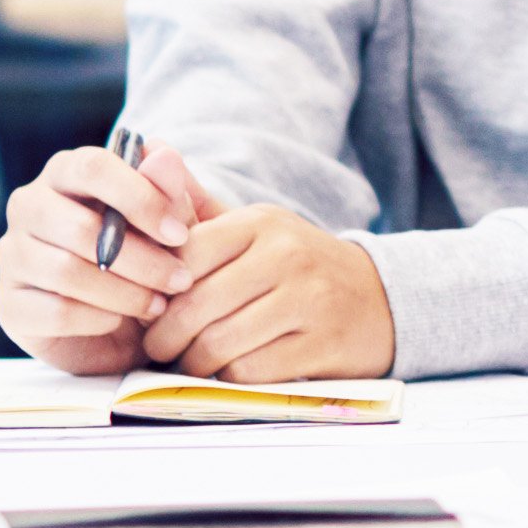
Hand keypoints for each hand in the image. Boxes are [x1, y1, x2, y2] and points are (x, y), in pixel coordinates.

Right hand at [0, 142, 203, 372]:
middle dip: (141, 259)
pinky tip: (119, 320)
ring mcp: (12, 255)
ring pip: (67, 272)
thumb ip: (167, 190)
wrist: (120, 326)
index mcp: (65, 172)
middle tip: (180, 279)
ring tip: (158, 305)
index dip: (140, 199)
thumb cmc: (144, 257)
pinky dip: (97, 319)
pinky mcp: (10, 304)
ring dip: (124, 293)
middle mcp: (28, 206)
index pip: (92, 167)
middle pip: (80, 227)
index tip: (180, 234)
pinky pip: (55, 312)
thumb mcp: (167, 225)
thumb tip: (165, 155)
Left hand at [137, 161, 397, 384]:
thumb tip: (148, 149)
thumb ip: (195, 202)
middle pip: (196, 304)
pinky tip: (228, 371)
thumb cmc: (296, 267)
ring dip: (194, 362)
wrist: (379, 300)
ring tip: (188, 361)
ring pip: (220, 343)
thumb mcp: (253, 229)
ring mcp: (309, 300)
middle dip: (164, 336)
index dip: (156, 286)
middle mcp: (287, 255)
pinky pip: (251, 371)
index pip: (185, 252)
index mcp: (262, 222)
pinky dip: (228, 378)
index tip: (149, 305)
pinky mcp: (323, 344)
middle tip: (157, 348)